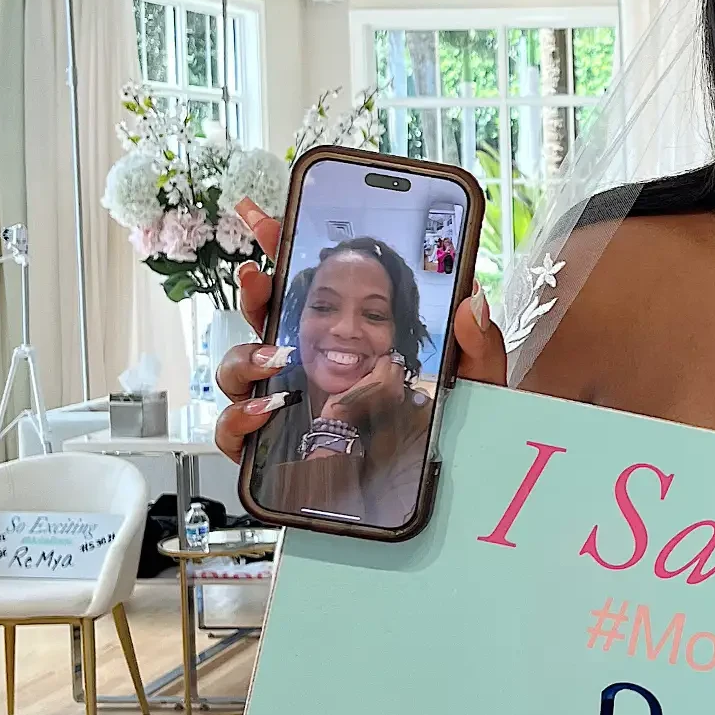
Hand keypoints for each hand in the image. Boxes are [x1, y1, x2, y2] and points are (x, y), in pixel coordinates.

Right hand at [213, 204, 508, 464]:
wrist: (445, 499)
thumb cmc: (452, 436)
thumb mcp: (474, 385)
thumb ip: (477, 343)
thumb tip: (473, 298)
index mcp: (346, 339)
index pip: (306, 286)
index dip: (280, 246)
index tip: (266, 215)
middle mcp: (308, 368)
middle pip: (261, 320)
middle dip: (252, 293)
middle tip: (259, 275)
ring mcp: (287, 408)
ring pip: (239, 373)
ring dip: (246, 358)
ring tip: (277, 361)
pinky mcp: (274, 454)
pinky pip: (237, 432)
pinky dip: (238, 421)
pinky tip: (264, 415)